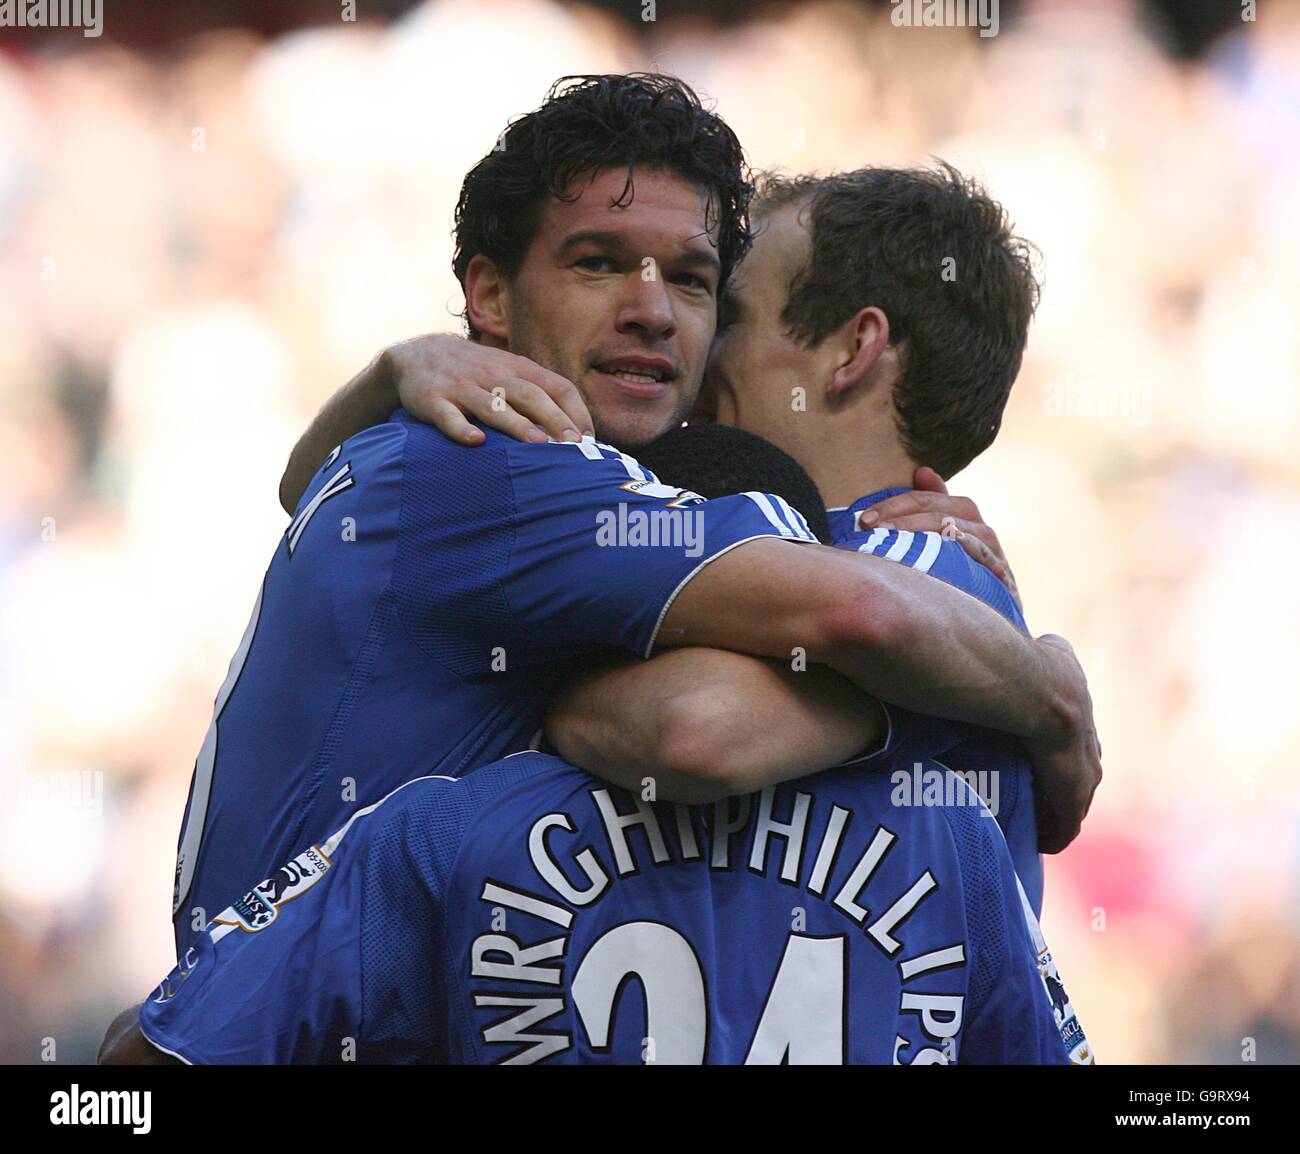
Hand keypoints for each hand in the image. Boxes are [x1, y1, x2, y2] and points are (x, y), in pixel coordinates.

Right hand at [380, 334, 594, 446]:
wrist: (417, 354)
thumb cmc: (476, 373)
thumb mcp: (509, 374)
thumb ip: (539, 397)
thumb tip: (578, 433)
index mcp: (518, 369)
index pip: (557, 386)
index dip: (576, 412)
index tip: (590, 440)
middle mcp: (494, 374)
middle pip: (531, 395)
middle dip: (555, 420)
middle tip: (574, 447)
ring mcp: (463, 386)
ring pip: (493, 405)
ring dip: (517, 424)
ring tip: (538, 445)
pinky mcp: (433, 399)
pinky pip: (448, 415)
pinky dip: (460, 428)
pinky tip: (475, 441)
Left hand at [856, 467, 1020, 609]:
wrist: (995, 613)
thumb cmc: (961, 570)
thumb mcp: (944, 536)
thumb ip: (932, 505)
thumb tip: (923, 470)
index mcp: (965, 514)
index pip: (928, 500)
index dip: (895, 505)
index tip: (864, 518)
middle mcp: (981, 530)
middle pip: (942, 515)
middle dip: (903, 519)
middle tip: (870, 529)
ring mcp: (993, 554)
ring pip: (958, 535)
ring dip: (921, 536)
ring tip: (889, 545)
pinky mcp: (1000, 578)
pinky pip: (979, 563)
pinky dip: (956, 559)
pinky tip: (928, 565)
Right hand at [1022, 634, 1102, 853]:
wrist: (1034, 688)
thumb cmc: (1032, 664)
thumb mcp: (1053, 649)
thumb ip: (1053, 649)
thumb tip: (1046, 643)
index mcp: (1081, 709)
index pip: (1078, 737)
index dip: (1060, 751)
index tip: (1043, 762)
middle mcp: (1088, 741)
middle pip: (1081, 771)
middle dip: (1064, 785)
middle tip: (1041, 799)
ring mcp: (1083, 769)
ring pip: (1075, 798)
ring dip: (1060, 811)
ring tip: (1039, 823)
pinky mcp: (1071, 793)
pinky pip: (1066, 822)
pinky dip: (1057, 833)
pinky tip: (1042, 843)